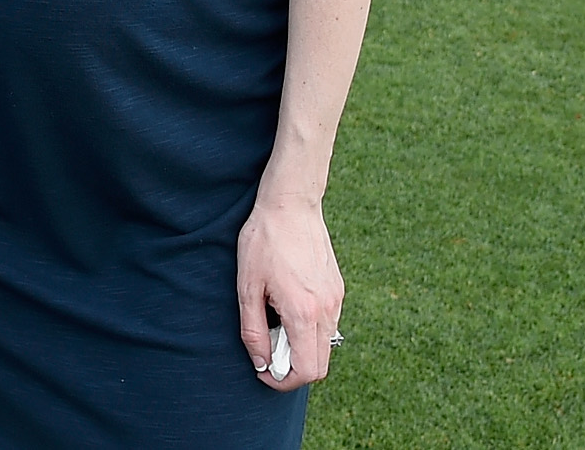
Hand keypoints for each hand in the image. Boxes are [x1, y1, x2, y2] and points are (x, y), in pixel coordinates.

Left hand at [236, 193, 344, 391]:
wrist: (291, 204)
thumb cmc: (264, 241)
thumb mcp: (247, 286)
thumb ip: (252, 330)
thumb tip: (262, 363)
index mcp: (304, 313)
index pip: (306, 371)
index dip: (284, 380)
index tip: (264, 370)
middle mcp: (328, 310)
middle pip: (320, 365)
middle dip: (293, 368)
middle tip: (268, 348)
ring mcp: (337, 299)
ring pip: (326, 345)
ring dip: (302, 347)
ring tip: (275, 321)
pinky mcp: (338, 289)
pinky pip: (328, 324)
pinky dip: (310, 329)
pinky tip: (288, 305)